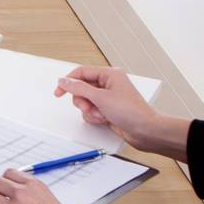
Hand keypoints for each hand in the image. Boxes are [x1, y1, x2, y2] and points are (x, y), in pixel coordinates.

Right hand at [53, 65, 186, 155]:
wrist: (145, 131)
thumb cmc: (131, 112)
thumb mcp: (101, 97)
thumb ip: (79, 88)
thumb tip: (64, 81)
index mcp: (109, 74)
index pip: (81, 72)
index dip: (68, 82)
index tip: (58, 92)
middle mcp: (108, 84)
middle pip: (81, 88)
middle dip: (83, 100)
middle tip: (90, 106)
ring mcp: (108, 97)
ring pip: (85, 101)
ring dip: (89, 110)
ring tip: (101, 114)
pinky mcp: (107, 109)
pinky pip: (91, 111)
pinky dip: (94, 116)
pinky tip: (104, 119)